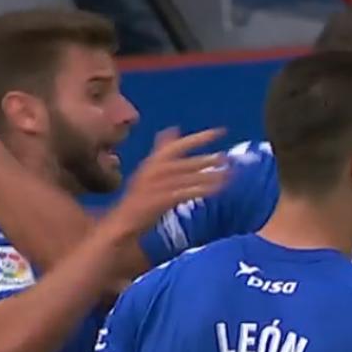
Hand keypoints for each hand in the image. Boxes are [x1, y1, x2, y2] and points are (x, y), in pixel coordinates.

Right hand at [106, 128, 228, 236]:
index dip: (200, 137)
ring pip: (189, 178)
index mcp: (152, 162)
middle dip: (209, 159)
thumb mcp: (149, 170)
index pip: (178, 145)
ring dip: (210, 175)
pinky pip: (186, 192)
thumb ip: (162, 149)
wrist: (122, 223)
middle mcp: (153, 170)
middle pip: (186, 162)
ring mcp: (156, 186)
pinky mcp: (160, 200)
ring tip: (229, 174)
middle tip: (228, 158)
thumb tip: (174, 128)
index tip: (220, 131)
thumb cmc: (139, 198)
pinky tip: (218, 189)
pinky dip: (203, 190)